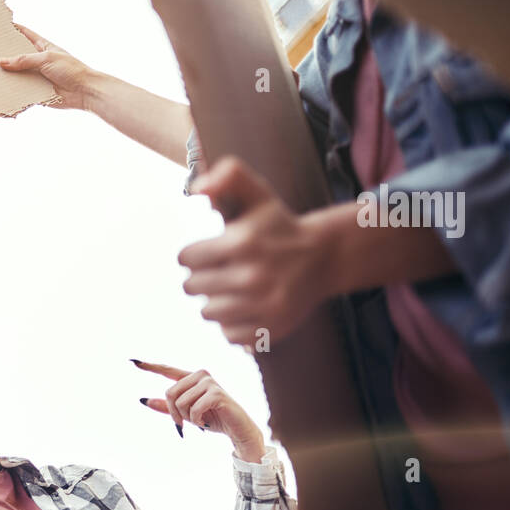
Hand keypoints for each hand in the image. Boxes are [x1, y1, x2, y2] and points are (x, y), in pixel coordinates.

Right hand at [0, 24, 102, 110]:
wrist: (84, 92)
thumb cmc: (71, 70)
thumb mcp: (46, 58)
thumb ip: (24, 60)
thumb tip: (2, 61)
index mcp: (43, 47)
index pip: (26, 34)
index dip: (13, 29)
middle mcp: (38, 61)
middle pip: (18, 56)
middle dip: (5, 55)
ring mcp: (37, 76)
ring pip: (18, 75)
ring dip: (7, 75)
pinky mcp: (37, 92)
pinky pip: (22, 91)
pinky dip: (13, 91)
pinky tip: (0, 90)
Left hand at [133, 359, 265, 460]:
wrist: (237, 429)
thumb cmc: (213, 419)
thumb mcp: (186, 414)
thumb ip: (167, 407)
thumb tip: (144, 400)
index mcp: (192, 378)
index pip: (168, 370)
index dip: (150, 367)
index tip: (133, 361)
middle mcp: (200, 375)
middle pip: (170, 392)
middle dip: (174, 413)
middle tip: (185, 424)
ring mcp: (209, 382)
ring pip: (180, 402)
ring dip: (187, 418)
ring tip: (200, 421)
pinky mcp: (216, 393)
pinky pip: (193, 409)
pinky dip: (196, 420)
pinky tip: (206, 422)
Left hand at [178, 156, 332, 345]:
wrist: (323, 258)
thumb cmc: (280, 226)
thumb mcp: (257, 193)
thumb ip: (228, 175)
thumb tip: (198, 187)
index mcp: (242, 242)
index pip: (186, 259)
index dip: (194, 255)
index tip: (209, 252)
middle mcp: (251, 276)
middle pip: (193, 287)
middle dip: (202, 277)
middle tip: (221, 269)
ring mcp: (262, 306)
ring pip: (208, 313)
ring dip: (216, 301)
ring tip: (234, 288)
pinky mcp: (269, 329)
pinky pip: (228, 334)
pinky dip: (233, 323)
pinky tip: (247, 306)